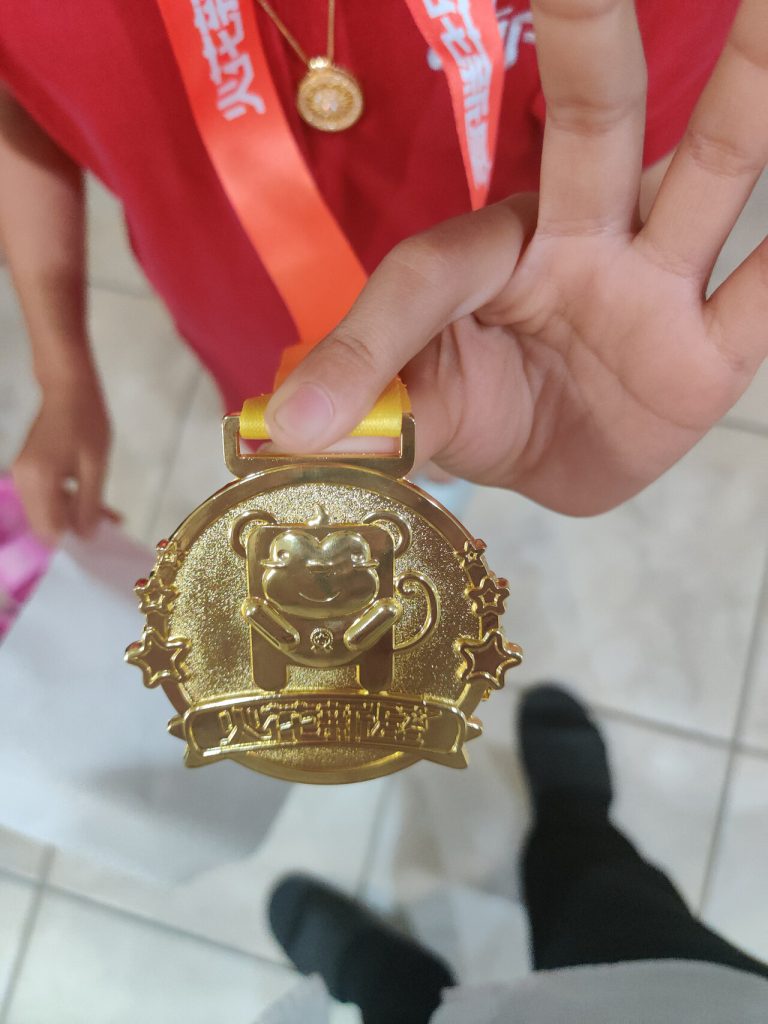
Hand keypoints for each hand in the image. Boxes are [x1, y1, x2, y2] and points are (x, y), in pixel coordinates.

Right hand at [12, 367, 110, 542]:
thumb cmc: (86, 422)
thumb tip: (85, 536)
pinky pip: (45, 496)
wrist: (67, 388)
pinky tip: (91, 499)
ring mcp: (22, 474)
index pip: (50, 529)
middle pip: (45, 523)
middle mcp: (23, 480)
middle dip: (75, 528)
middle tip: (110, 522)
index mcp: (39, 480)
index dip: (74, 538)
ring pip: (45, 511)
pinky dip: (66, 501)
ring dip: (73, 515)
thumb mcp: (95, 465)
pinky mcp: (27, 469)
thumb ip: (90, 503)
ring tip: (108, 512)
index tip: (100, 535)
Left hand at [264, 0, 767, 514]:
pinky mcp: (714, 352)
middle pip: (595, 120)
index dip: (382, 310)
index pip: (433, 265)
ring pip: (714, 169)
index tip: (343, 323)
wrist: (552, 462)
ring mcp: (655, 286)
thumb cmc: (476, 409)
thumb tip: (286, 429)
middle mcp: (579, 240)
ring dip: (753, 90)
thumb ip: (375, 397)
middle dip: (595, 29)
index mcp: (487, 257)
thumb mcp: (420, 405)